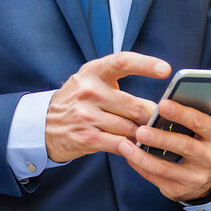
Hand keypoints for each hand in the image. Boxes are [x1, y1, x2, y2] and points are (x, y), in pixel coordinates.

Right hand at [45, 52, 171, 162]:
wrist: (44, 124)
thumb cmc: (79, 101)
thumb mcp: (92, 82)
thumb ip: (119, 85)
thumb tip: (158, 103)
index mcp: (94, 71)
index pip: (123, 62)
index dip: (146, 65)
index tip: (166, 70)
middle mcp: (89, 91)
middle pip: (135, 106)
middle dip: (151, 117)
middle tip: (159, 122)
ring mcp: (86, 115)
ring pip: (130, 128)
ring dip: (141, 135)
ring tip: (144, 135)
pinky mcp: (86, 137)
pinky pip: (120, 144)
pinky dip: (132, 148)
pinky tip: (136, 147)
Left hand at [118, 100, 210, 201]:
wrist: (204, 176)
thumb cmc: (195, 140)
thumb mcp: (199, 128)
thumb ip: (185, 117)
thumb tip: (160, 104)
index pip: (200, 122)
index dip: (181, 113)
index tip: (162, 105)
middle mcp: (210, 158)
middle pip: (185, 147)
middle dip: (161, 138)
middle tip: (140, 130)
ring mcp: (196, 177)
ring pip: (166, 168)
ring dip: (143, 156)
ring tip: (125, 145)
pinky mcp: (180, 190)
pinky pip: (156, 178)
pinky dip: (140, 166)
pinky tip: (128, 156)